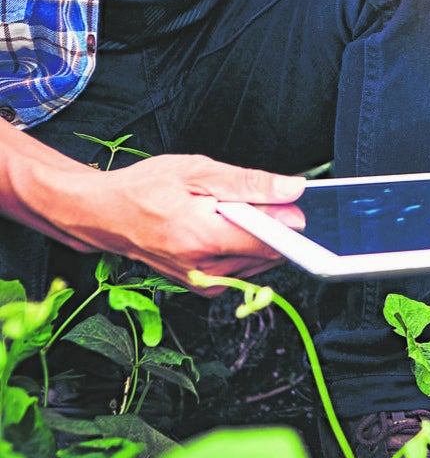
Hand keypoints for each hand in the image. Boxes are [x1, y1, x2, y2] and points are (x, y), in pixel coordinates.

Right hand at [49, 155, 305, 293]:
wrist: (103, 214)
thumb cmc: (144, 188)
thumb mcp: (198, 171)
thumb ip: (250, 183)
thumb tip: (293, 190)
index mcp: (203, 238)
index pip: (271, 241)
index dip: (289, 222)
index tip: (296, 205)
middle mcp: (205, 268)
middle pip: (269, 252)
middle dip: (272, 225)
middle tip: (249, 201)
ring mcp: (204, 282)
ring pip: (259, 262)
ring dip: (256, 237)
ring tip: (226, 214)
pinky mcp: (203, 287)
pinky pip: (243, 269)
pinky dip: (242, 248)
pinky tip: (221, 230)